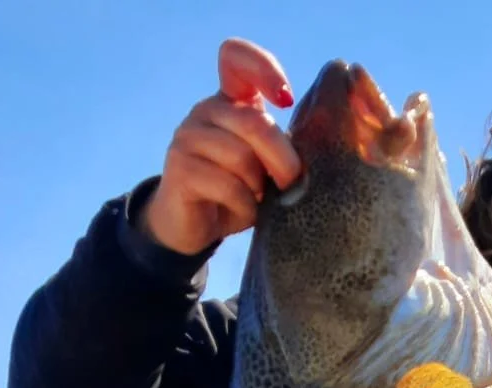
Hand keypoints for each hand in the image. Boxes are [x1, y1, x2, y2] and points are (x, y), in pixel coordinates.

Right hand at [139, 38, 302, 255]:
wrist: (196, 226)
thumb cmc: (239, 192)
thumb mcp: (265, 165)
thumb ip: (281, 147)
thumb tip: (311, 149)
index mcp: (229, 101)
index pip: (237, 58)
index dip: (264, 69)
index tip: (286, 101)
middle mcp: (206, 111)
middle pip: (255, 124)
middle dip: (283, 160)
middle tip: (292, 185)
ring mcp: (188, 136)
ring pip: (241, 157)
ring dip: (261, 187)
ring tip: (259, 199)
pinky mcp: (180, 168)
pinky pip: (228, 185)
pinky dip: (246, 205)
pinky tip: (245, 211)